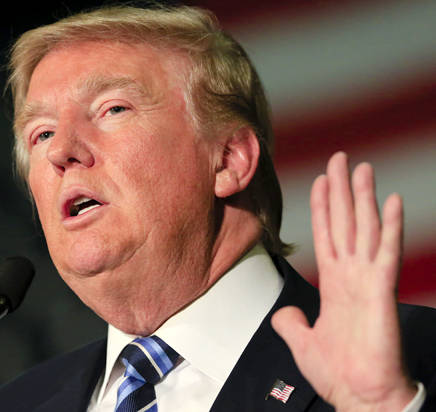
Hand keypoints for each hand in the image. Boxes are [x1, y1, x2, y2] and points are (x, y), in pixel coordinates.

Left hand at [271, 152, 415, 410]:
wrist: (359, 395)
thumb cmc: (338, 372)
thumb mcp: (302, 341)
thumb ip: (291, 323)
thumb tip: (283, 313)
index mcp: (334, 283)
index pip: (327, 234)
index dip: (323, 207)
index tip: (321, 180)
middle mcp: (351, 275)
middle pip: (346, 222)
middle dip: (342, 191)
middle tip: (341, 159)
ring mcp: (368, 280)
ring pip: (365, 228)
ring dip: (364, 197)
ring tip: (362, 168)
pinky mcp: (382, 291)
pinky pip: (386, 252)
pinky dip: (390, 226)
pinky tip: (390, 201)